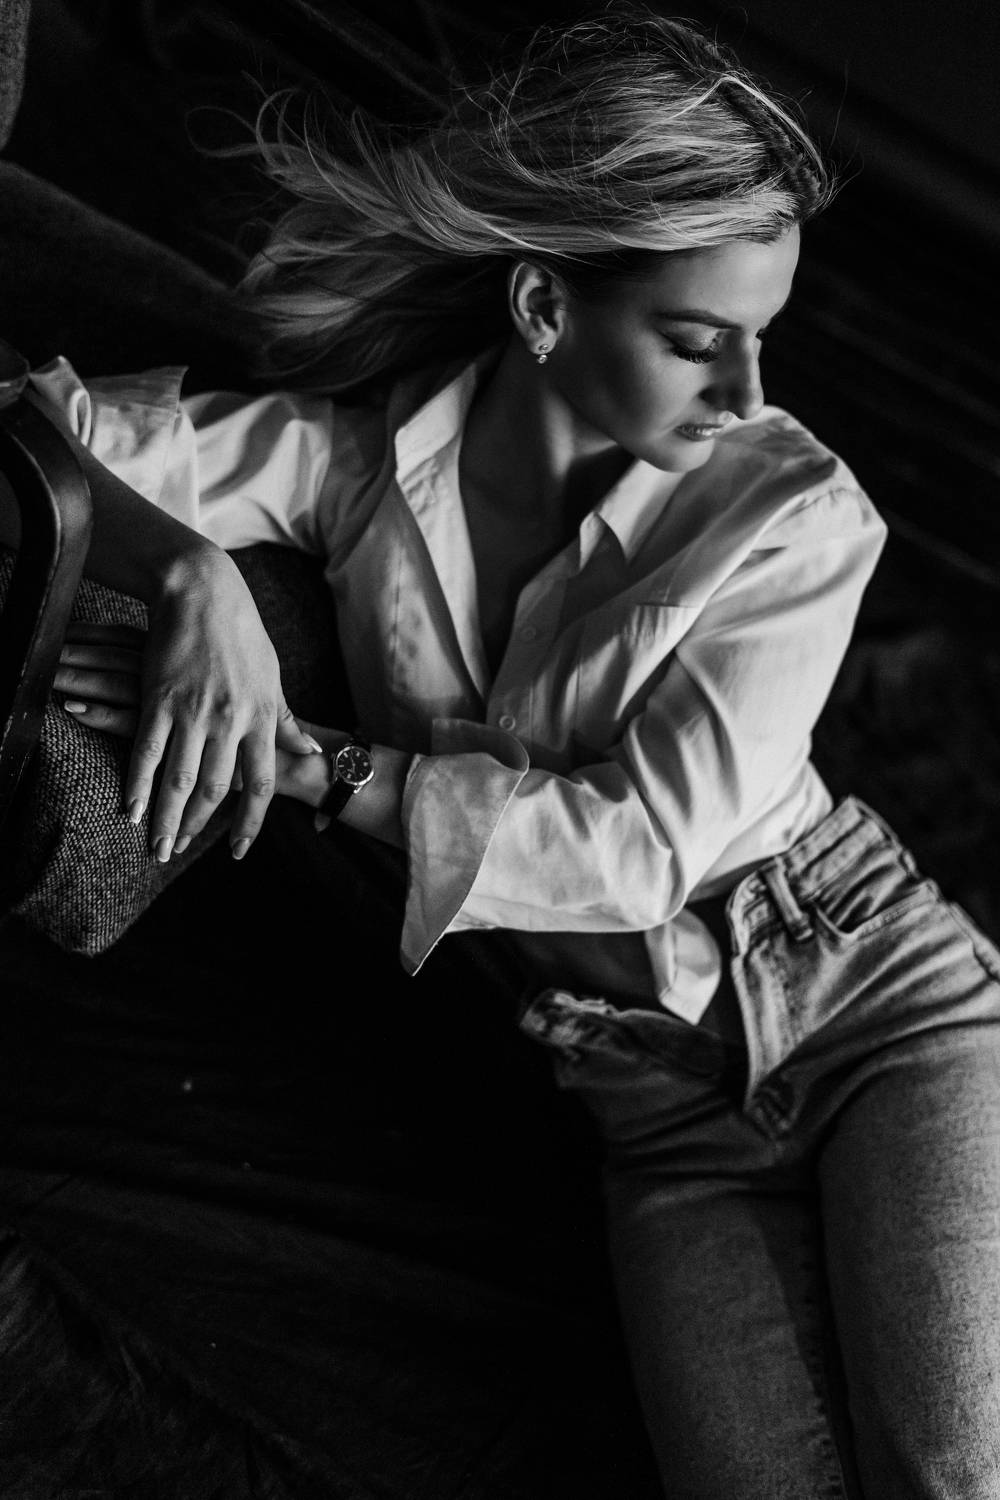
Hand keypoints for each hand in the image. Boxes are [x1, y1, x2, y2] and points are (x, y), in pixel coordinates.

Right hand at [55, 553, 322, 860]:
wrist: (202, 592)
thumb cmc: (241, 634)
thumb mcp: (272, 677)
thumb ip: (286, 720)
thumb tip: (312, 750)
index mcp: (261, 718)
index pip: (260, 784)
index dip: (250, 822)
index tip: (237, 851)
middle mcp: (231, 721)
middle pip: (216, 789)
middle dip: (197, 827)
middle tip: (176, 854)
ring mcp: (194, 711)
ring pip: (180, 779)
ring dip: (165, 817)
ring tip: (154, 845)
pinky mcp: (159, 698)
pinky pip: (147, 751)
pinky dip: (137, 784)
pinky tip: (129, 808)